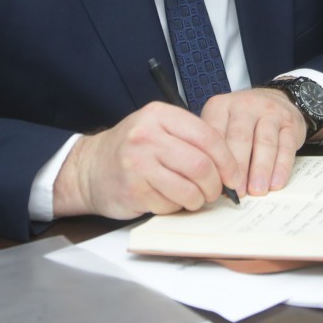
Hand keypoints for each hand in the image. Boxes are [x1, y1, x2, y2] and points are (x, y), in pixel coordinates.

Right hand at [52, 102, 239, 219]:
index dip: (227, 160)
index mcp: (159, 115)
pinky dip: (176, 207)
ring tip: (193, 198)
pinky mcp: (133, 190)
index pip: (207, 136)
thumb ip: (190, 138)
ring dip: (197, 200)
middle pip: (201, 165)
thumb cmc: (131, 150)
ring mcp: (138, 163)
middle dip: (214, 185)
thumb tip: (229, 164)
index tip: (233, 176)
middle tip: (214, 192)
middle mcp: (147, 136)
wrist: (88, 168)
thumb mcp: (157, 129)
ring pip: (189, 189)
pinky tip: (167, 199)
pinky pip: (170, 205)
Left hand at [200, 88, 306, 196]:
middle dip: (239, 168)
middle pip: (240, 138)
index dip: (216, 160)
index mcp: (221, 106)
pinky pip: (286, 146)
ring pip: (265, 142)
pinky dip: (281, 167)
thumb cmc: (242, 121)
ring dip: (261, 169)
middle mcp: (245, 105)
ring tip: (257, 190)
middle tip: (238, 192)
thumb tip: (213, 182)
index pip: (215, 133)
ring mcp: (270, 112)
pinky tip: (276, 183)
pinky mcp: (290, 123)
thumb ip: (216, 147)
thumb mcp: (222, 124)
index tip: (217, 183)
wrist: (275, 99)